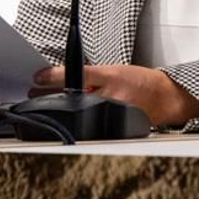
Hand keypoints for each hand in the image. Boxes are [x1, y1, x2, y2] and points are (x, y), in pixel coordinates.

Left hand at [31, 64, 198, 126]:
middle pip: (72, 96)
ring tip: (44, 102)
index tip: (38, 77)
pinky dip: (75, 120)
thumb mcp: (115, 70)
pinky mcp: (114, 127)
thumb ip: (91, 77)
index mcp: (111, 77)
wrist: (164, 98)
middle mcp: (111, 96)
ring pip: (77, 112)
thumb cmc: (140, 81)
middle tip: (34, 92)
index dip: (54, 76)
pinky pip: (88, 124)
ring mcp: (112, 113)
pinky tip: (65, 118)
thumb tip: (62, 80)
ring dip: (59, 107)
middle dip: (50, 94)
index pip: (76, 75)